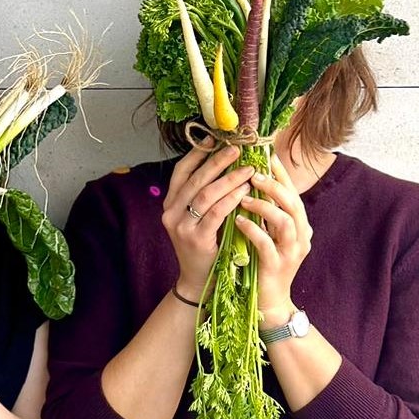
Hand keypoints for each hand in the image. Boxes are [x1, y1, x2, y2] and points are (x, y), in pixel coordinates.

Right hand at [162, 140, 253, 295]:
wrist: (198, 280)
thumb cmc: (205, 245)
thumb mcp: (198, 217)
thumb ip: (205, 195)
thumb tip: (227, 163)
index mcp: (170, 204)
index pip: (181, 172)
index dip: (197, 153)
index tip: (215, 138)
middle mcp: (170, 213)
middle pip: (195, 180)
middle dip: (217, 162)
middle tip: (238, 149)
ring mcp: (180, 226)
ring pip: (205, 194)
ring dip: (229, 179)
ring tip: (248, 169)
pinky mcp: (195, 239)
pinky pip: (214, 213)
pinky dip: (231, 199)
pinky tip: (245, 191)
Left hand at [235, 152, 313, 325]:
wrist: (268, 302)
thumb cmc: (264, 263)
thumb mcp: (269, 234)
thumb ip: (266, 212)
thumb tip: (252, 182)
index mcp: (299, 225)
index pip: (292, 193)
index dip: (281, 174)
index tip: (266, 155)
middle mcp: (300, 236)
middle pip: (293, 203)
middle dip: (274, 186)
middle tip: (253, 174)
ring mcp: (290, 253)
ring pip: (285, 222)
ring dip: (264, 207)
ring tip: (244, 198)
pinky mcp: (277, 267)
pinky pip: (267, 245)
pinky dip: (253, 231)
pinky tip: (238, 222)